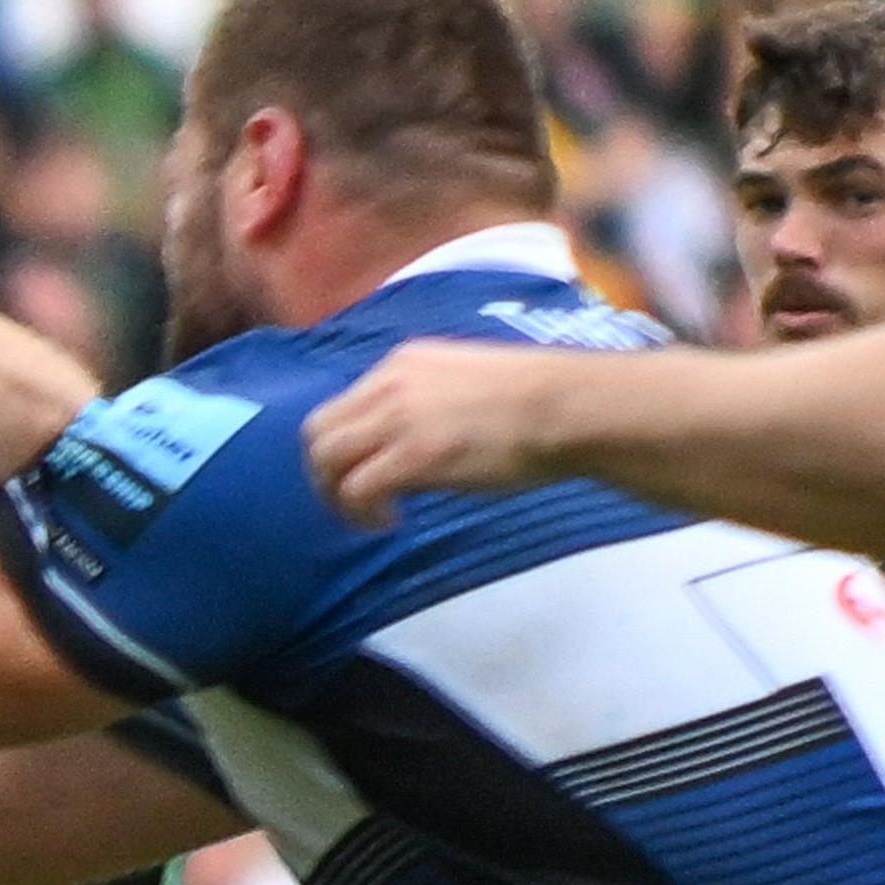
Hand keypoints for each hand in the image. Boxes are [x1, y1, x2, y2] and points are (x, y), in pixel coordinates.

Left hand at [301, 341, 569, 527]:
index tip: (366, 471)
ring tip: (367, 517)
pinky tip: (389, 522)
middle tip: (351, 502)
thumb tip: (415, 437)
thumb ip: (429, 400)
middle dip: (325, 473)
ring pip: (326, 459)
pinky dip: (361, 512)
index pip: (342, 404)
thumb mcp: (465, 382)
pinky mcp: (412, 454)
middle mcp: (389, 383)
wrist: (566, 405)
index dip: (344, 445)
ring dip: (336, 495)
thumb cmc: (535, 400)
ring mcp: (398, 418)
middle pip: (318, 431)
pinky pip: (356, 489)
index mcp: (402, 362)